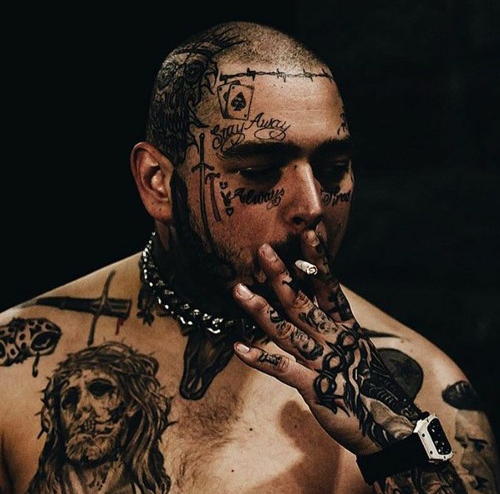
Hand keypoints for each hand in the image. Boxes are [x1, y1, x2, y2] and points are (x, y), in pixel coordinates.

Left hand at [232, 230, 420, 455]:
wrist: (391, 428)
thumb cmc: (369, 386)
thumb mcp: (357, 349)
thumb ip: (334, 326)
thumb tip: (315, 303)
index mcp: (347, 327)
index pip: (330, 286)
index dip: (318, 260)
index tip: (307, 234)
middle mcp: (335, 339)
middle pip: (303, 302)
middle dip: (281, 276)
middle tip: (262, 251)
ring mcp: (324, 363)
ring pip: (287, 331)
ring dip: (260, 310)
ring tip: (238, 291)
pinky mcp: (315, 389)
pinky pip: (282, 370)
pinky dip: (260, 359)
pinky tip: (238, 348)